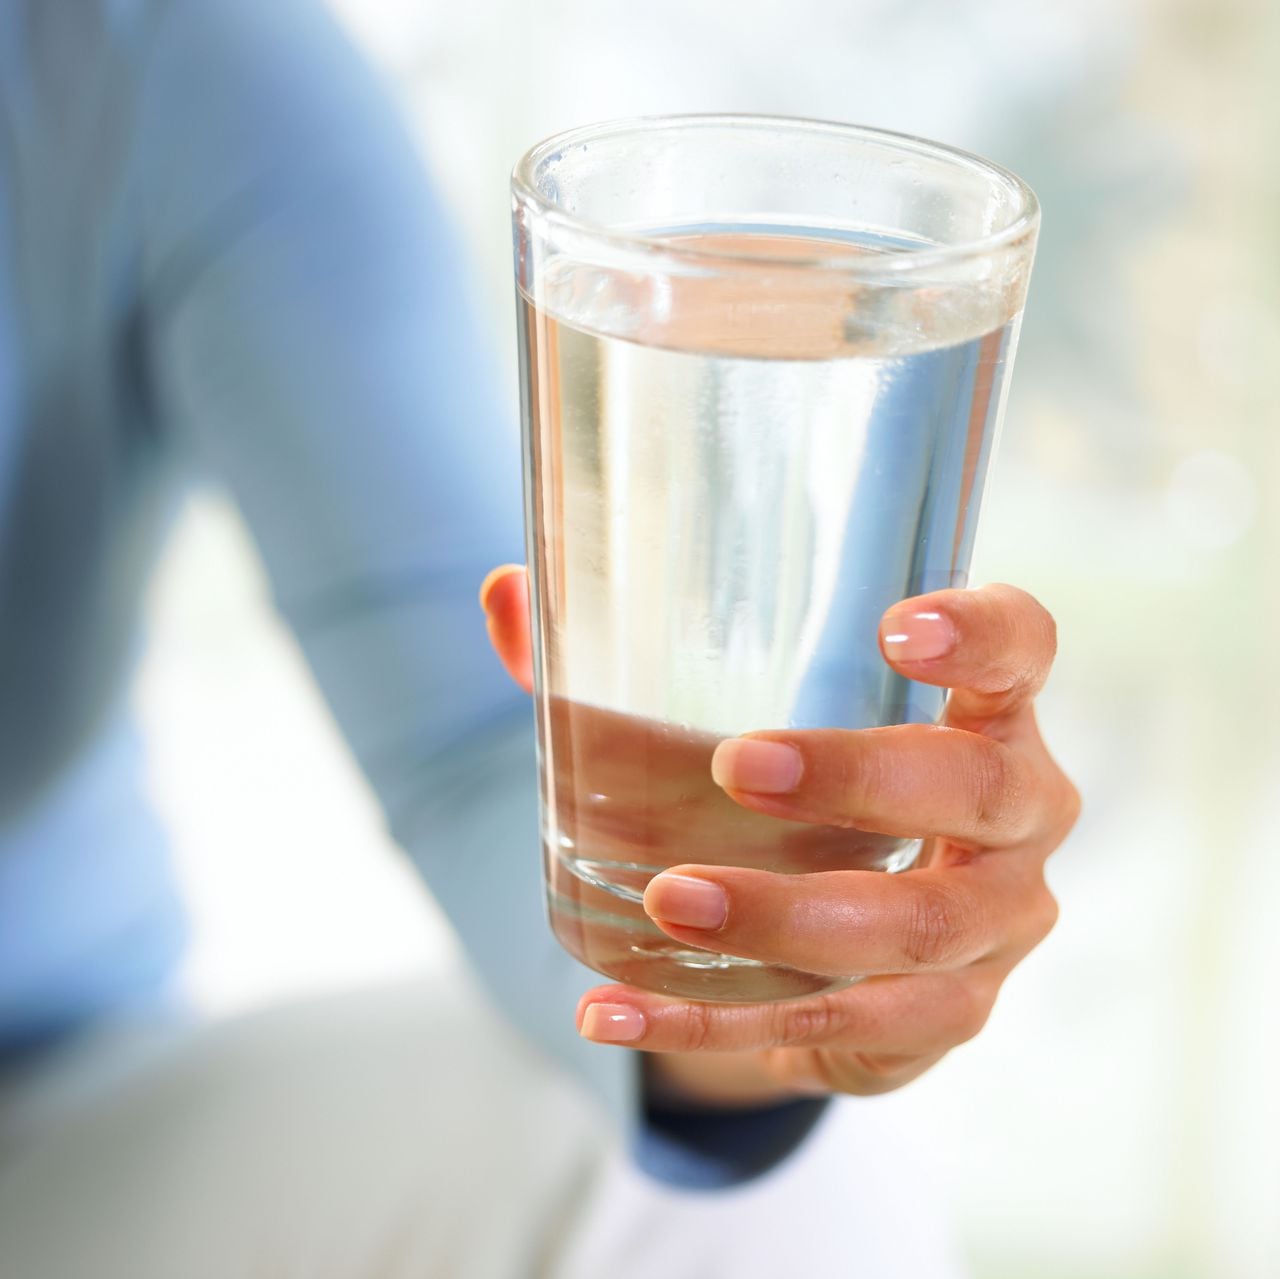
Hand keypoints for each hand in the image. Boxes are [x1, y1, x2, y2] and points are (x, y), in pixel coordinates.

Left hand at [481, 566, 1078, 1105]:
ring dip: (789, 918)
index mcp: (987, 714)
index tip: (894, 623)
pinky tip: (619, 1012)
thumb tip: (501, 592)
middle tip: (735, 767)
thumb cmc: (804, 793)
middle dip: (859, 778)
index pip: (1024, 647)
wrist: (849, 939)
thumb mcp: (748, 720)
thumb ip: (622, 663)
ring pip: (913, 930)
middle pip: (977, 790)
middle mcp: (1017, 818)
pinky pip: (842, 1029)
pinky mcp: (940, 1019)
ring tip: (671, 903)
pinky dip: (720, 1024)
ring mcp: (993, 929)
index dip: (981, 631)